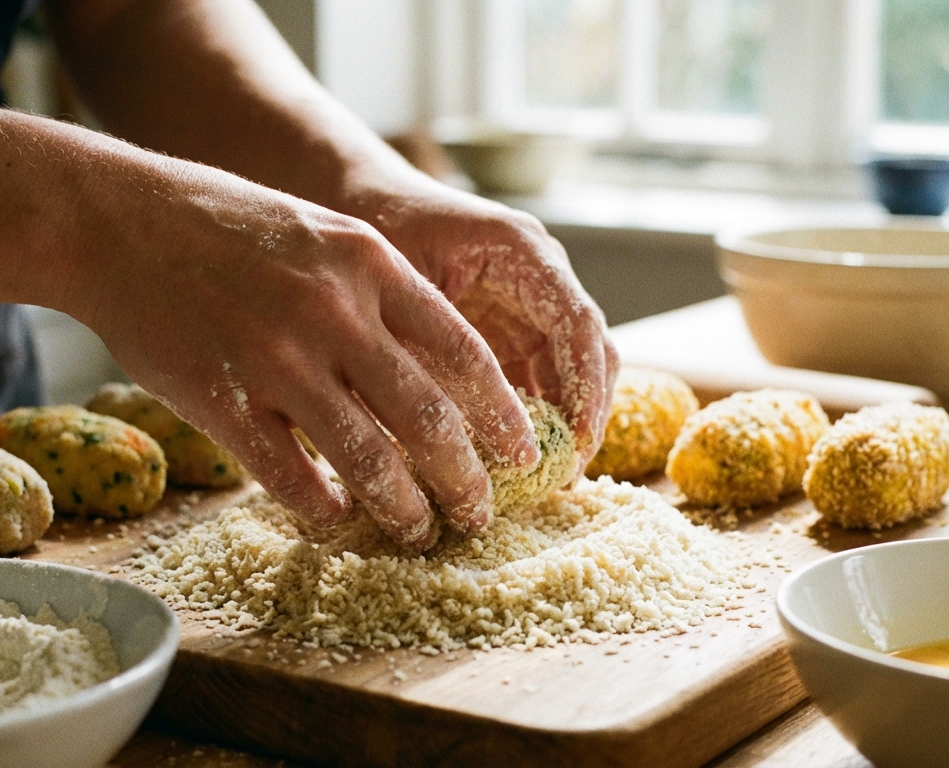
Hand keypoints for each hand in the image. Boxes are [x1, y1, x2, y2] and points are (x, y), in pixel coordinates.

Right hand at [67, 160, 538, 549]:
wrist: (118, 220)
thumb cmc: (228, 225)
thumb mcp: (325, 233)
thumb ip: (382, 292)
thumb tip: (439, 369)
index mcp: (370, 266)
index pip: (464, 354)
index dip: (501, 414)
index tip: (522, 454)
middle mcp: (334, 313)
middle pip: (428, 418)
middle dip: (466, 479)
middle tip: (480, 513)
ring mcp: (276, 359)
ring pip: (366, 458)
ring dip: (403, 508)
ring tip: (419, 530)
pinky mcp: (221, 399)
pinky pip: (288, 474)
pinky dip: (322, 507)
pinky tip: (337, 519)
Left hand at [341, 177, 618, 468]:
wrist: (356, 194)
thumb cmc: (374, 227)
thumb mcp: (397, 286)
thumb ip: (428, 345)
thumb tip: (442, 428)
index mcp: (521, 251)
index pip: (576, 323)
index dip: (584, 386)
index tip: (577, 439)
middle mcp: (542, 274)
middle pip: (591, 351)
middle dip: (585, 414)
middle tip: (565, 474)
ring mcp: (533, 301)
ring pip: (574, 370)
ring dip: (564, 422)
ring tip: (544, 479)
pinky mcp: (516, 326)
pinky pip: (541, 377)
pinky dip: (535, 417)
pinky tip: (514, 459)